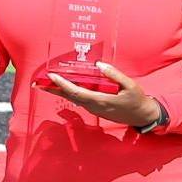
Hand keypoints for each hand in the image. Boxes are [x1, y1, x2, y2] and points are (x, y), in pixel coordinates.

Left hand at [42, 61, 159, 127]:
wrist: (142, 116)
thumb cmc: (137, 99)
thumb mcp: (130, 85)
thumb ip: (114, 75)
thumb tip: (100, 65)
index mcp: (100, 100)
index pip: (77, 92)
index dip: (63, 85)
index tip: (52, 77)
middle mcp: (94, 106)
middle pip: (70, 97)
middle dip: (54, 90)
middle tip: (39, 83)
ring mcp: (95, 109)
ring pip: (74, 99)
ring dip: (61, 91)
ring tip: (48, 83)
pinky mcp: (97, 109)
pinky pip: (80, 100)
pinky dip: (71, 93)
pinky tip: (66, 87)